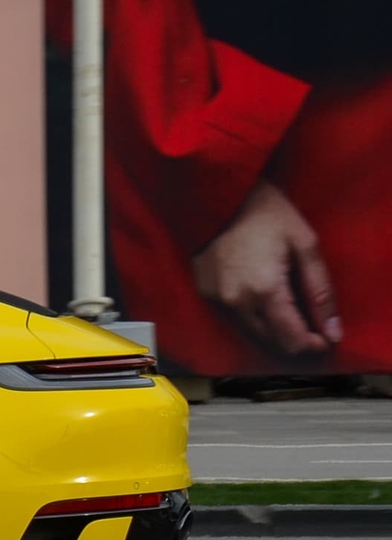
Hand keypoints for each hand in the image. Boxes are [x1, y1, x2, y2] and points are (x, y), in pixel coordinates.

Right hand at [191, 180, 342, 356]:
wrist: (218, 194)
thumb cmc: (265, 213)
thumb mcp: (305, 244)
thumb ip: (321, 290)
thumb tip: (333, 330)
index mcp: (266, 291)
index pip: (292, 339)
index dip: (312, 345)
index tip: (325, 339)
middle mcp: (238, 302)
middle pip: (271, 342)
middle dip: (295, 341)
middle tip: (312, 330)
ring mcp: (218, 299)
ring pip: (251, 334)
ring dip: (274, 332)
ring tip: (292, 317)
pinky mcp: (205, 293)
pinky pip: (234, 318)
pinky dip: (254, 319)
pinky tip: (265, 302)